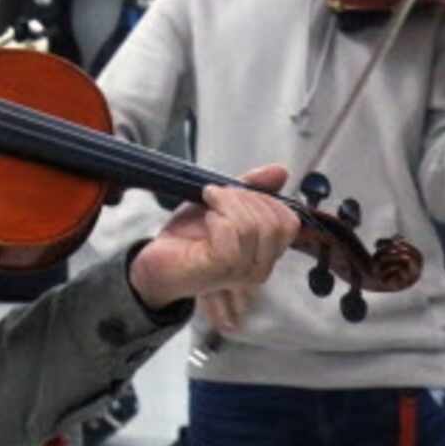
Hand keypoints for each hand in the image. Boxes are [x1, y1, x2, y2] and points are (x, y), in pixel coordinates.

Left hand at [127, 164, 301, 313]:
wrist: (156, 261)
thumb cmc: (188, 236)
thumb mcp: (222, 203)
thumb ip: (252, 187)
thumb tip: (281, 171)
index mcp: (266, 253)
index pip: (289, 221)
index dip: (264, 198)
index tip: (236, 190)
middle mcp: (259, 268)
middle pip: (274, 223)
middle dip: (245, 197)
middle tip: (218, 193)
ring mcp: (240, 274)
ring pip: (252, 227)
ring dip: (227, 203)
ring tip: (209, 199)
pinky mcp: (218, 271)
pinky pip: (230, 235)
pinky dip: (216, 217)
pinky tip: (206, 218)